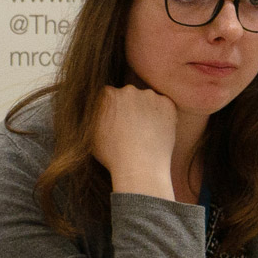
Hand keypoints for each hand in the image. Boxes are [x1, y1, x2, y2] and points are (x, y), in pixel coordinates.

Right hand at [92, 84, 178, 198]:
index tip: (116, 122)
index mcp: (106, 95)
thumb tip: (91, 109)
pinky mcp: (167, 104)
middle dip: (129, 108)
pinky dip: (162, 116)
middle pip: (128, 95)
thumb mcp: (91, 134)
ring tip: (145, 134)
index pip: (109, 95)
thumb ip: (91, 115)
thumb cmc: (113, 156)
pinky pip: (164, 106)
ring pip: (147, 100)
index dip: (113, 109)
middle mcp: (127, 90)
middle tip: (132, 129)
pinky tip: (157, 132)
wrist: (140, 167)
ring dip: (146, 110)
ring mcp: (149, 96)